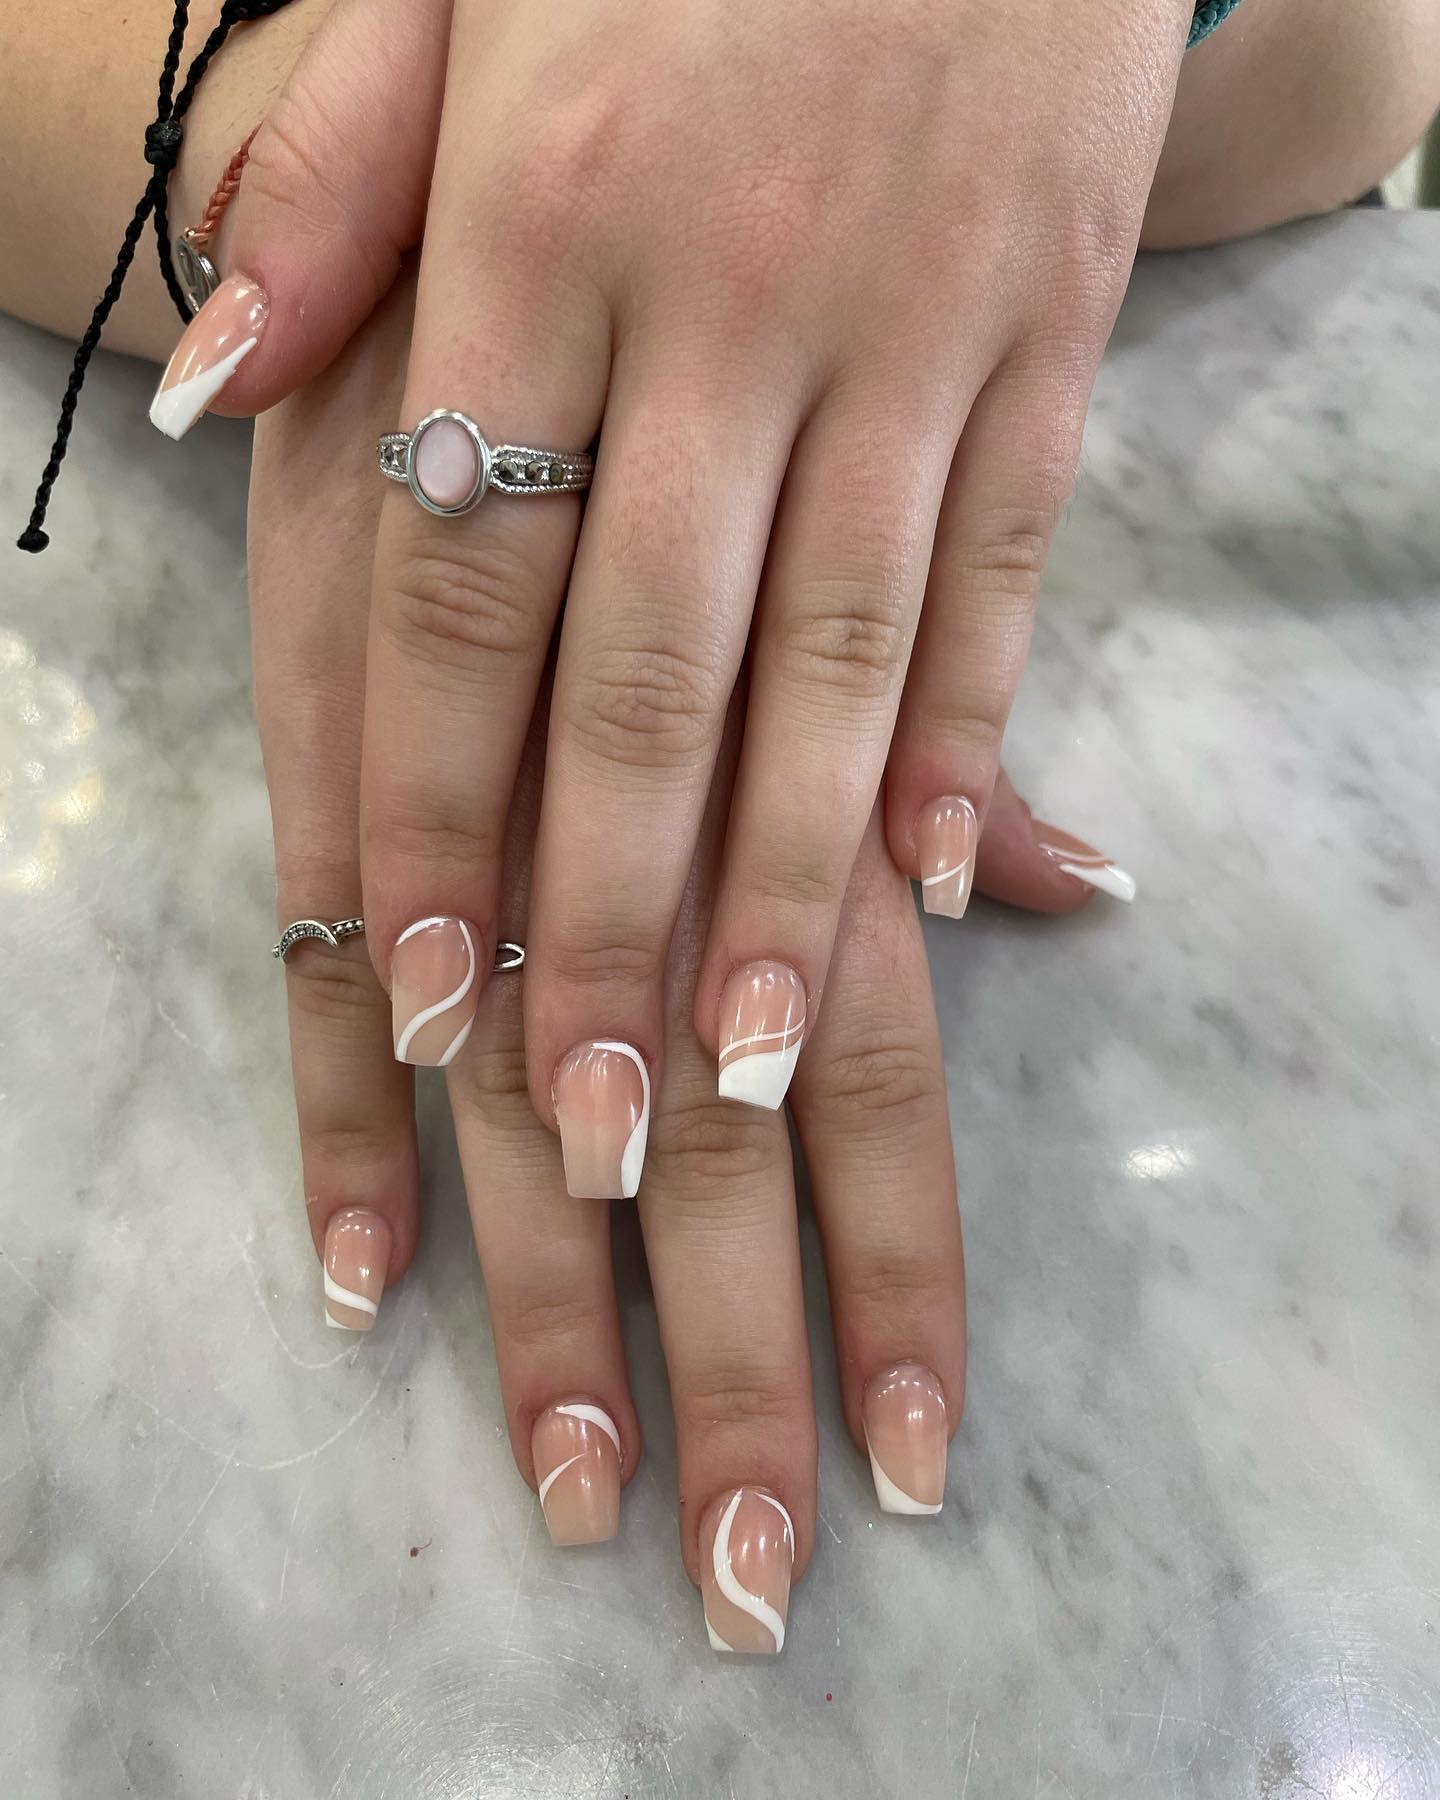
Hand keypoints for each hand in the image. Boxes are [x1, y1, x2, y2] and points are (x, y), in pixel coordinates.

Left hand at [170, 0, 1162, 1189]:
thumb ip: (326, 185)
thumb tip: (215, 395)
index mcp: (543, 228)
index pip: (469, 584)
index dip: (444, 806)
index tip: (419, 997)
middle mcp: (728, 304)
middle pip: (656, 673)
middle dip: (612, 917)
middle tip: (587, 1125)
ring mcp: (911, 325)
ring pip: (848, 658)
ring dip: (798, 887)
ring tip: (758, 1081)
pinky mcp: (1051, 329)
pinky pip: (1010, 568)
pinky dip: (974, 733)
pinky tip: (944, 888)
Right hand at [249, 266, 1120, 1648]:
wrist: (489, 178)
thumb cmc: (704, 391)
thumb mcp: (848, 533)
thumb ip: (940, 734)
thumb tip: (1072, 888)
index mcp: (774, 778)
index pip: (860, 1075)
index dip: (893, 1269)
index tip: (915, 1457)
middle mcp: (627, 819)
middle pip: (700, 1144)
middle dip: (730, 1361)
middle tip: (748, 1575)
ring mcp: (456, 793)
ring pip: (512, 1101)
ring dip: (542, 1310)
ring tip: (577, 1490)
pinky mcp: (318, 746)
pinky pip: (315, 975)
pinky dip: (336, 1134)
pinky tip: (357, 1286)